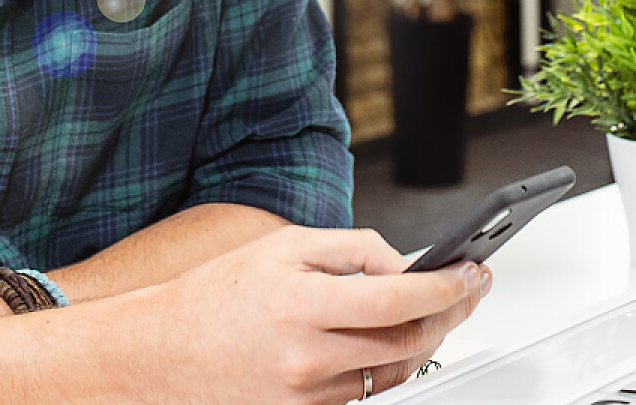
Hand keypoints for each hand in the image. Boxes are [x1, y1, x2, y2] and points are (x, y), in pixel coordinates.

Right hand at [145, 224, 490, 403]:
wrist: (164, 351)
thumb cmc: (220, 294)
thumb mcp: (286, 246)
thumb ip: (353, 250)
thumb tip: (404, 264)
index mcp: (302, 304)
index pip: (396, 298)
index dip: (444, 285)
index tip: (470, 271)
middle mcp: (307, 357)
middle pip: (407, 342)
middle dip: (450, 312)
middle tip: (471, 287)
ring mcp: (307, 394)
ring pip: (394, 372)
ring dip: (428, 340)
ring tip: (443, 307)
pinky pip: (367, 392)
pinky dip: (392, 364)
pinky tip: (402, 338)